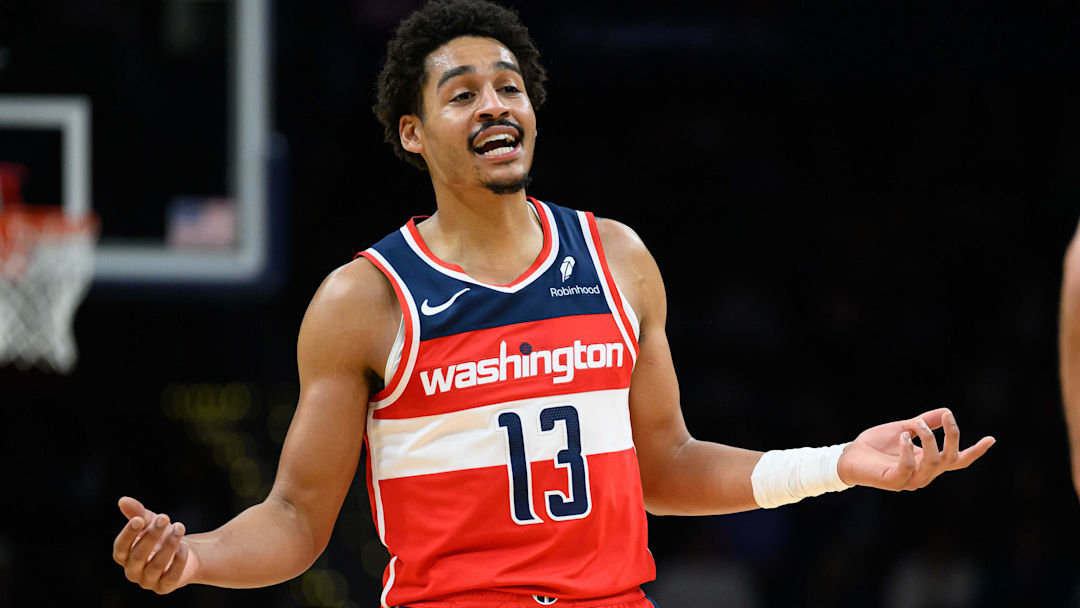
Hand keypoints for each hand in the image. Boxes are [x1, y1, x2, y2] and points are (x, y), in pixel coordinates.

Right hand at [112, 497, 198, 593]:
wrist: (184, 550)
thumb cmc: (161, 535)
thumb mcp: (150, 521)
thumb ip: (137, 512)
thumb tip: (123, 500)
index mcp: (124, 556)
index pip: (120, 548)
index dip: (128, 534)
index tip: (139, 519)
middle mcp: (132, 571)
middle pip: (138, 555)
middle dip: (152, 535)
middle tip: (165, 517)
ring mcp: (148, 581)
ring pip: (156, 565)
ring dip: (169, 544)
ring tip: (180, 526)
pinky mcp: (165, 587)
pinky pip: (171, 576)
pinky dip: (178, 560)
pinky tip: (185, 546)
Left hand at [837, 408, 994, 490]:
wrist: (849, 455)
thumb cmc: (875, 444)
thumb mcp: (903, 428)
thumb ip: (924, 422)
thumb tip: (945, 410)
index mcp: (929, 461)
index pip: (958, 460)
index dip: (975, 451)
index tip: (992, 438)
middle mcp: (924, 473)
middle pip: (950, 459)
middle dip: (952, 437)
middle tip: (946, 417)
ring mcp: (911, 480)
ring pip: (933, 463)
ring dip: (929, 440)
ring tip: (916, 425)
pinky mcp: (895, 482)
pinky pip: (908, 468)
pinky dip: (908, 450)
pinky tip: (903, 437)